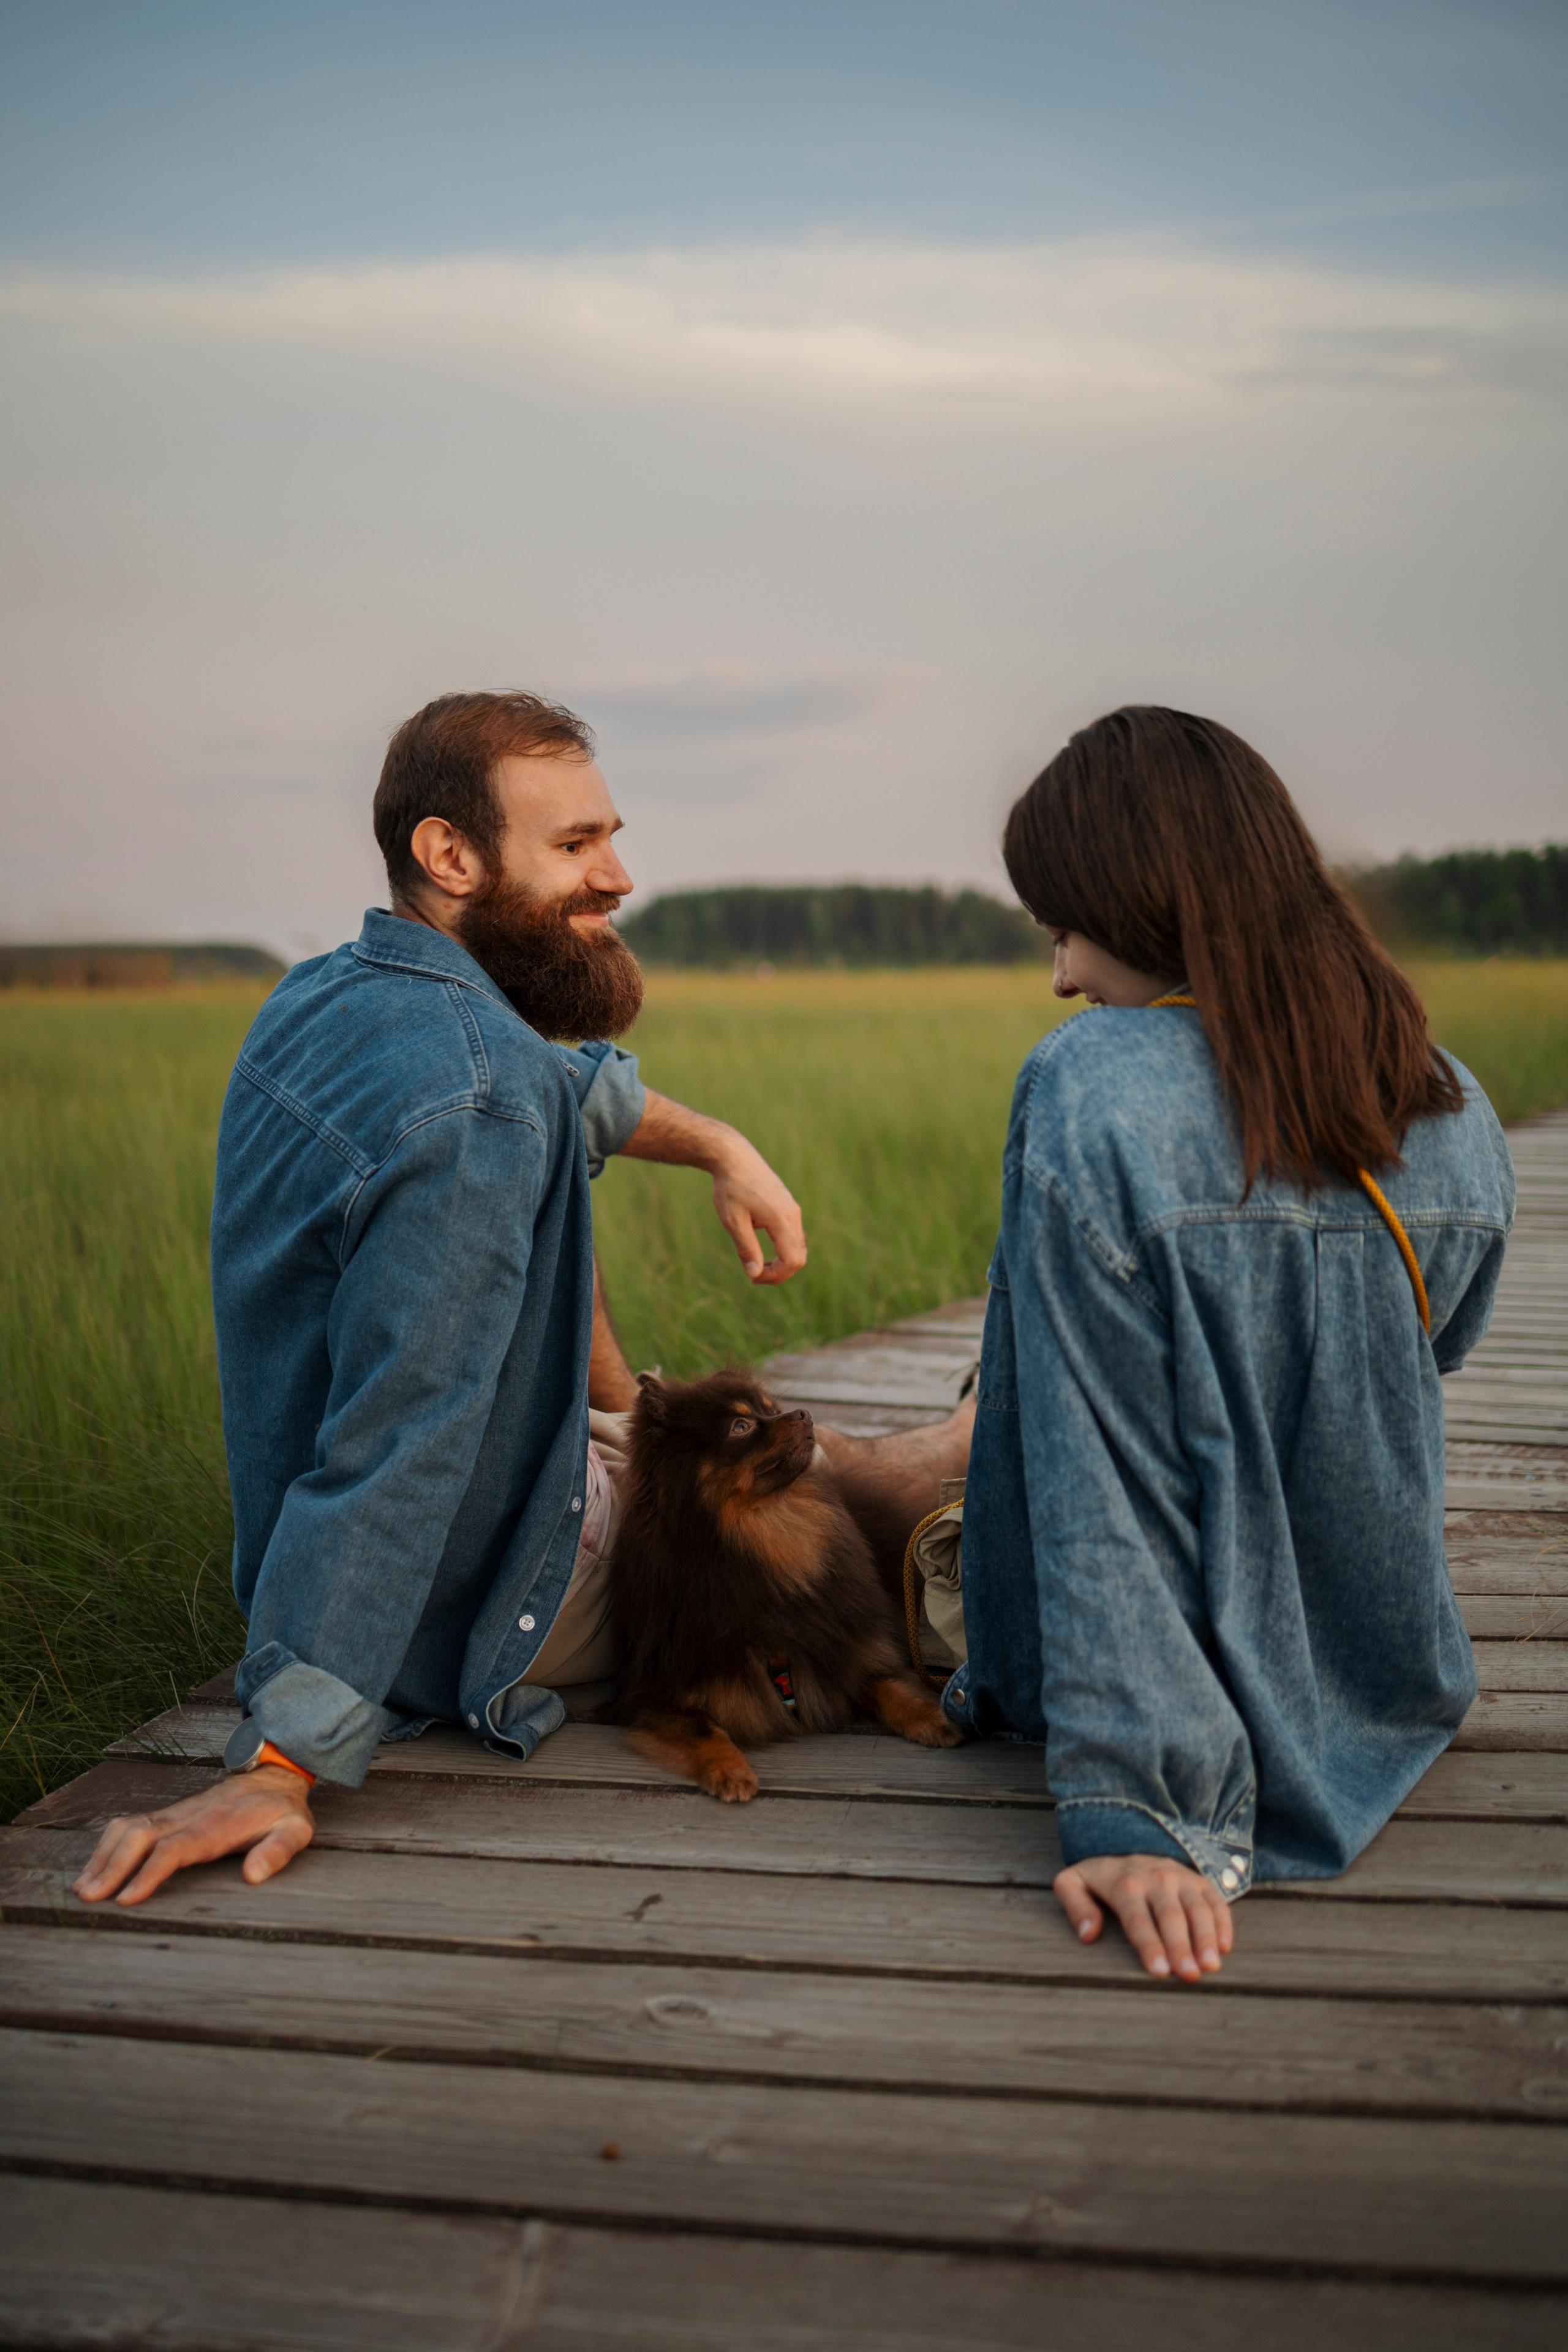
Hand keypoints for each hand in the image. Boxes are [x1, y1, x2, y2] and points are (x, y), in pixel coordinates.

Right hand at [71, 1765, 315, 1907]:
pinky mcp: (169, 1813)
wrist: (274, 1776)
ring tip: (82, 1887)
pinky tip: (96, 1865)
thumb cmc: (283, 1811)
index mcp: (216, 1827)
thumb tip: (253, 1876)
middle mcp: (189, 1817)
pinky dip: (108, 1842)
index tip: (127, 1898)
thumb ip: (278, 1851)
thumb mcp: (295, 1830)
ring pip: (129, 1826)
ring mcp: (176, 1813)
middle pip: (140, 1836)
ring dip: (104, 1854)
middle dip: (112, 1866)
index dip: (149, 1872)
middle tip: (88, 1897)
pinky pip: (131, 1823)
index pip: (174, 1849)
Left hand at [619, 1090, 807, 1285]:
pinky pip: (792, 1234)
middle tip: (754, 1275)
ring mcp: (792, 1208)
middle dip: (779, 1272)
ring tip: (755, 1261)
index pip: (792, 1260)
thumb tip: (755, 1275)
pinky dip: (781, 1246)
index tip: (752, 1277)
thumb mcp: (733, 1221)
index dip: (776, 1276)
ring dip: (781, 1260)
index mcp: (782, 1219)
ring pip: (797, 1246)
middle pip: (799, 1256)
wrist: (733, 1156)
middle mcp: (793, 1214)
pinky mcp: (787, 1205)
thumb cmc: (730, 1187)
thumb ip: (747, 1249)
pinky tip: (758, 1241)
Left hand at [1053, 1852, 1234, 1981]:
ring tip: (1210, 1966)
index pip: (1138, 1920)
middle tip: (1189, 1975)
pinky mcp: (1198, 1881)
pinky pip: (1215, 1901)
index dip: (1149, 1946)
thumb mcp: (1074, 1882)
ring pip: (1198, 1909)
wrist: (1128, 1839)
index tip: (1159, 1971)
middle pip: (1171, 1917)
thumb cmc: (1101, 1876)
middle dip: (1181, 1947)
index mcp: (1125, 1884)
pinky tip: (1224, 1947)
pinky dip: (1223, 1922)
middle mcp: (1157, 1879)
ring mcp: (1181, 1879)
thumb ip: (1075, 1906)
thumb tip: (1088, 1935)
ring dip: (1206, 1938)